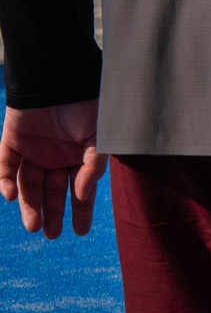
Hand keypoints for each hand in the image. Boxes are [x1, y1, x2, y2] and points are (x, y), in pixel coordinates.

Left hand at [0, 101, 106, 237]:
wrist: (57, 77)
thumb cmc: (85, 105)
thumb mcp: (99, 137)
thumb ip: (93, 166)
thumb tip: (82, 195)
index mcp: (78, 156)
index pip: (78, 188)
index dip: (79, 210)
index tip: (79, 231)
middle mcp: (55, 156)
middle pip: (51, 191)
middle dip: (51, 213)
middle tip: (51, 234)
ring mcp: (32, 150)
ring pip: (28, 184)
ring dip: (29, 205)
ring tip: (33, 225)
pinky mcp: (11, 142)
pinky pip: (5, 166)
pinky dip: (6, 181)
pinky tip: (12, 195)